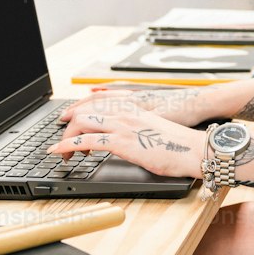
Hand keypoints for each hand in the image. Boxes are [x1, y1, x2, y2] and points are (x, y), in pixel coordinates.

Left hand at [47, 107, 201, 178]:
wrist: (193, 149)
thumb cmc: (178, 145)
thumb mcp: (153, 130)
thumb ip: (136, 128)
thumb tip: (125, 137)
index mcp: (133, 108)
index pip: (97, 101)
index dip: (77, 108)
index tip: (67, 118)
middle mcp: (125, 112)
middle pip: (85, 110)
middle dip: (68, 124)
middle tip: (61, 137)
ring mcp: (123, 125)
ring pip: (82, 122)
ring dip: (66, 137)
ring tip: (60, 150)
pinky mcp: (122, 141)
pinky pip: (87, 140)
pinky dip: (68, 145)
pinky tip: (61, 152)